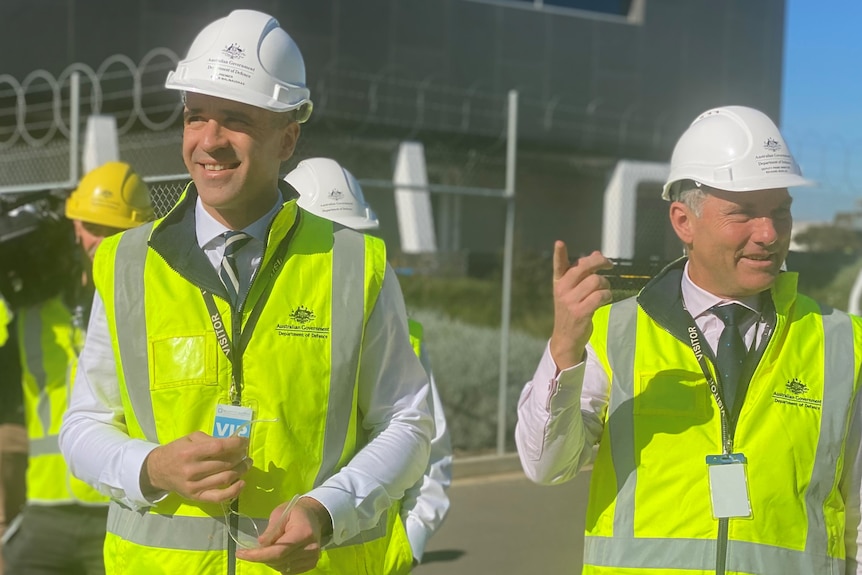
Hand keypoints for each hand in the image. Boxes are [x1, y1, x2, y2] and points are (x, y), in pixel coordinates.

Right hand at [141, 431, 251, 502]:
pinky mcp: (196, 497)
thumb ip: (210, 440)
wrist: (157, 471)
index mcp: (190, 452)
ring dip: (241, 471)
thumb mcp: (190, 438)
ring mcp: (194, 486)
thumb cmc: (176, 451)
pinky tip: (242, 483)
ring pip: (225, 478)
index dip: (236, 444)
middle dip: (240, 457)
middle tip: (246, 453)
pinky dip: (234, 491)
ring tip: (247, 464)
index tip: (245, 441)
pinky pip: (218, 497)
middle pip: (224, 464)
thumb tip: (233, 443)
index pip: (219, 447)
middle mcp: (192, 470)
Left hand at [236, 497, 331, 573]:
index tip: (240, 553)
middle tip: (252, 549)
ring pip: (282, 568)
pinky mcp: (311, 564)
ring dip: (270, 561)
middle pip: (279, 561)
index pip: (278, 551)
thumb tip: (260, 544)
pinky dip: (279, 564)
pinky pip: (289, 571)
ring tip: (269, 548)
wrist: (314, 515)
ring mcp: (312, 558)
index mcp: (303, 533)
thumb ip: (271, 530)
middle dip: (261, 557)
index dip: (258, 555)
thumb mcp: (280, 513)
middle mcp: (310, 548)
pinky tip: (278, 554)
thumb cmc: (295, 511)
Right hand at [549, 241, 613, 369]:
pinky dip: (607, 295)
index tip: (559, 243)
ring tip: (605, 290)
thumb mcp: (572, 291)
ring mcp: (571, 301)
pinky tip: (605, 299)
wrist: (566, 337)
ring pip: (596, 281)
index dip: (559, 254)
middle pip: (584, 267)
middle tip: (609, 265)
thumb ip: (583, 272)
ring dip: (606, 284)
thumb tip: (596, 254)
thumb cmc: (571, 310)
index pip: (558, 265)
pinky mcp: (581, 311)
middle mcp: (563, 289)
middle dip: (600, 262)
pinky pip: (601, 295)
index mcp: (559, 282)